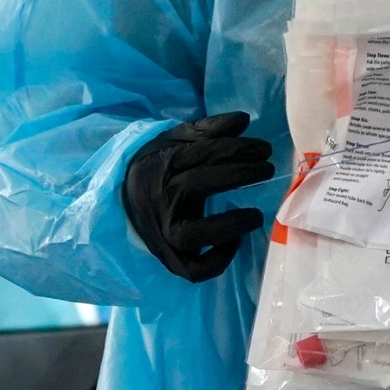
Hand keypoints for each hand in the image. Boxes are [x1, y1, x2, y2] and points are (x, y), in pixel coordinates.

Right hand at [120, 113, 275, 282]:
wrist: (122, 199)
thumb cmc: (159, 167)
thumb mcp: (175, 141)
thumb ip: (209, 129)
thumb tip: (243, 120)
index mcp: (163, 166)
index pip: (203, 154)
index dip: (238, 149)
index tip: (264, 149)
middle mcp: (161, 199)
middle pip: (198, 185)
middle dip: (239, 175)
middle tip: (267, 169)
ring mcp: (163, 232)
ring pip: (192, 234)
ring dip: (228, 225)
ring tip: (256, 215)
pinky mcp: (170, 257)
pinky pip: (193, 269)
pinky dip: (216, 260)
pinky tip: (236, 241)